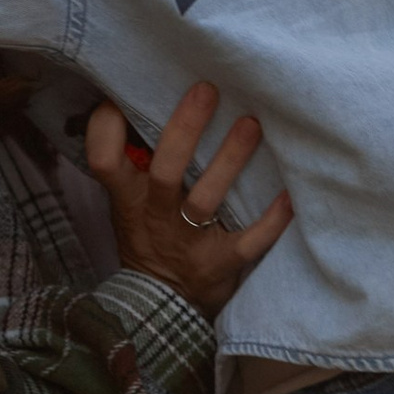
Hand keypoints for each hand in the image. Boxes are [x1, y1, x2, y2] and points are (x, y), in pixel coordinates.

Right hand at [86, 83, 291, 322]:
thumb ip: (135, 163)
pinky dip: (271, 221)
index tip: (121, 98)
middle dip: (185, 129)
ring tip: (251, 125)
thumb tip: (143, 101)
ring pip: (206, 200)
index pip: (103, 161)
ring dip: (230, 160)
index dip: (106, 129)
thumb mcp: (128, 204)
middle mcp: (156, 217)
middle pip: (165, 171)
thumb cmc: (149, 238)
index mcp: (129, 198)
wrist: (161, 303)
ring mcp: (189, 241)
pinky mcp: (221, 263)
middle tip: (206, 90)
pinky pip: (249, 242)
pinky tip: (289, 194)